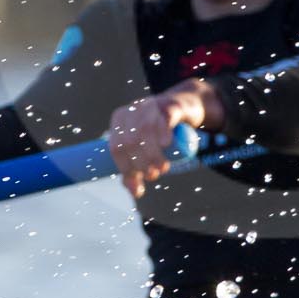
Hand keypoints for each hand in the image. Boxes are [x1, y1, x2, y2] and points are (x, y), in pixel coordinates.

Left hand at [109, 81, 217, 199]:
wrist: (182, 108)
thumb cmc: (158, 133)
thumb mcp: (143, 150)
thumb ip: (136, 170)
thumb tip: (135, 192)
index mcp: (119, 120)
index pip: (116, 148)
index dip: (126, 168)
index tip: (139, 180)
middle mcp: (132, 110)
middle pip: (129, 141)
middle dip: (141, 163)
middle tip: (153, 175)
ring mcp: (151, 105)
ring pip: (145, 130)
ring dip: (153, 154)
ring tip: (162, 168)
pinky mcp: (169, 105)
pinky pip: (163, 118)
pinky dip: (163, 133)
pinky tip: (166, 145)